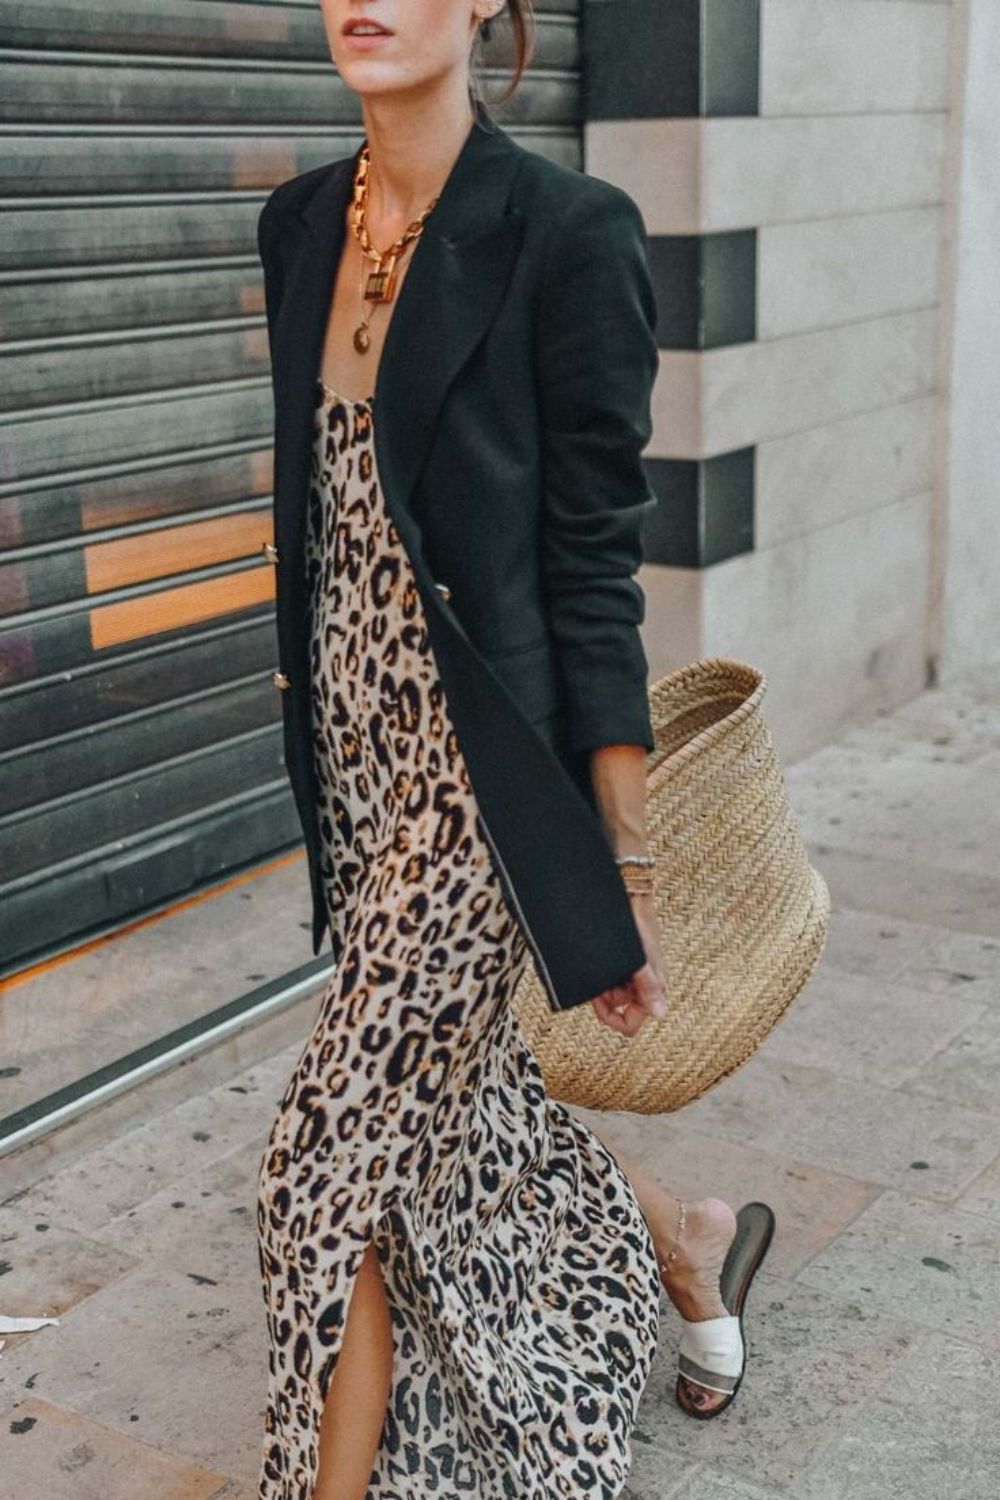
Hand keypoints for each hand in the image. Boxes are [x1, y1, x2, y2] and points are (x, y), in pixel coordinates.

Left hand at [590, 891, 667, 1036]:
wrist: (631, 895)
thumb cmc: (638, 925)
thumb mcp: (641, 959)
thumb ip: (648, 987)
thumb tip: (660, 1015)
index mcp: (654, 988)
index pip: (632, 1023)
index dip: (614, 1020)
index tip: (598, 1005)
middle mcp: (645, 984)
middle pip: (620, 1009)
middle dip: (604, 1001)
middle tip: (595, 983)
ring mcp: (635, 973)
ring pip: (614, 993)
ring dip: (602, 987)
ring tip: (596, 969)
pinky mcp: (626, 961)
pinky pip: (612, 978)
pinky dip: (603, 975)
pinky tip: (598, 963)